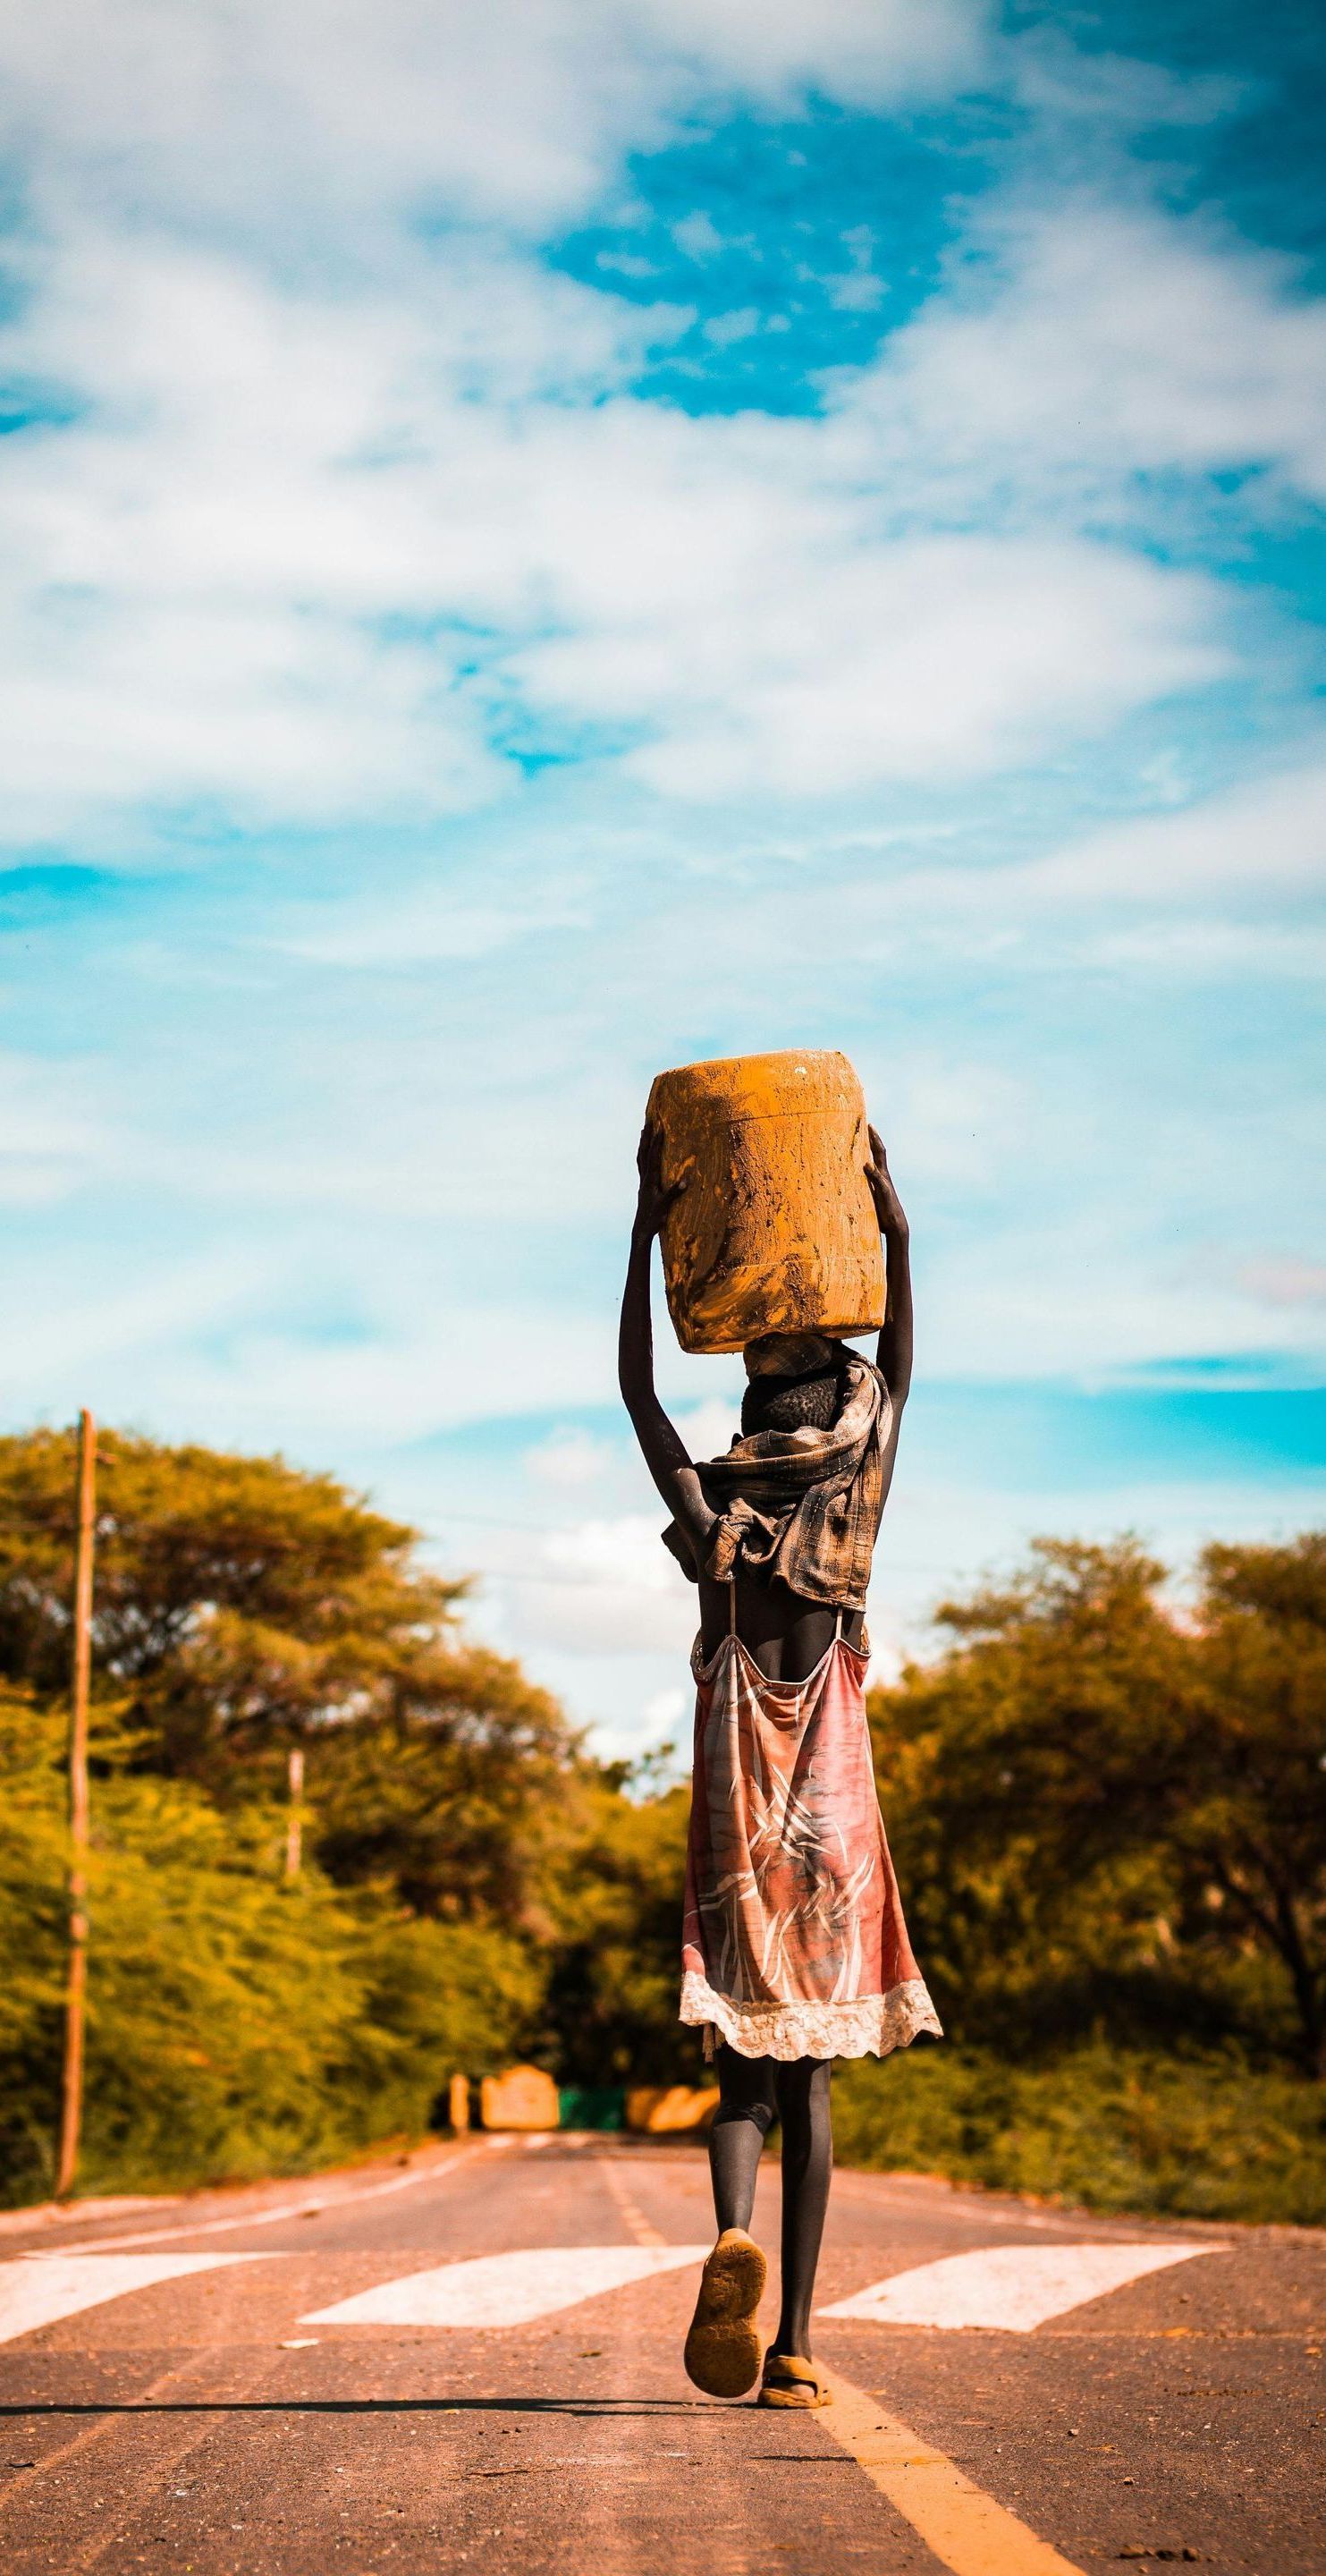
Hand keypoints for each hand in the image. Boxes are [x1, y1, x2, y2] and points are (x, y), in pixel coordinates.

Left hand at [634, 1121, 684, 1238]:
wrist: (641, 1229)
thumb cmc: (654, 1219)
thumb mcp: (665, 1206)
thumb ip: (674, 1193)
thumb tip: (686, 1181)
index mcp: (650, 1180)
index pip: (653, 1157)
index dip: (657, 1142)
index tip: (660, 1127)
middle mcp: (644, 1179)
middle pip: (644, 1153)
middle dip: (647, 1136)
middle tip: (649, 1121)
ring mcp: (643, 1182)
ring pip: (641, 1158)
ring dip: (643, 1143)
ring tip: (644, 1131)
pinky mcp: (644, 1187)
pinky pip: (642, 1165)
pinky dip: (643, 1155)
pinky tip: (645, 1153)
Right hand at [864, 1125, 906, 1235]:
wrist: (896, 1226)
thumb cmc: (890, 1211)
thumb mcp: (883, 1193)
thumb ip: (877, 1179)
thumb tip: (867, 1162)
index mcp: (884, 1175)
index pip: (879, 1152)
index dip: (875, 1139)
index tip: (870, 1125)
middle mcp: (883, 1177)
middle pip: (877, 1155)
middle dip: (872, 1141)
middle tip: (867, 1128)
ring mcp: (880, 1184)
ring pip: (874, 1164)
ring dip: (869, 1152)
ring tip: (863, 1144)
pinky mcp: (876, 1193)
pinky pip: (870, 1176)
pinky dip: (865, 1168)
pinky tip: (861, 1169)